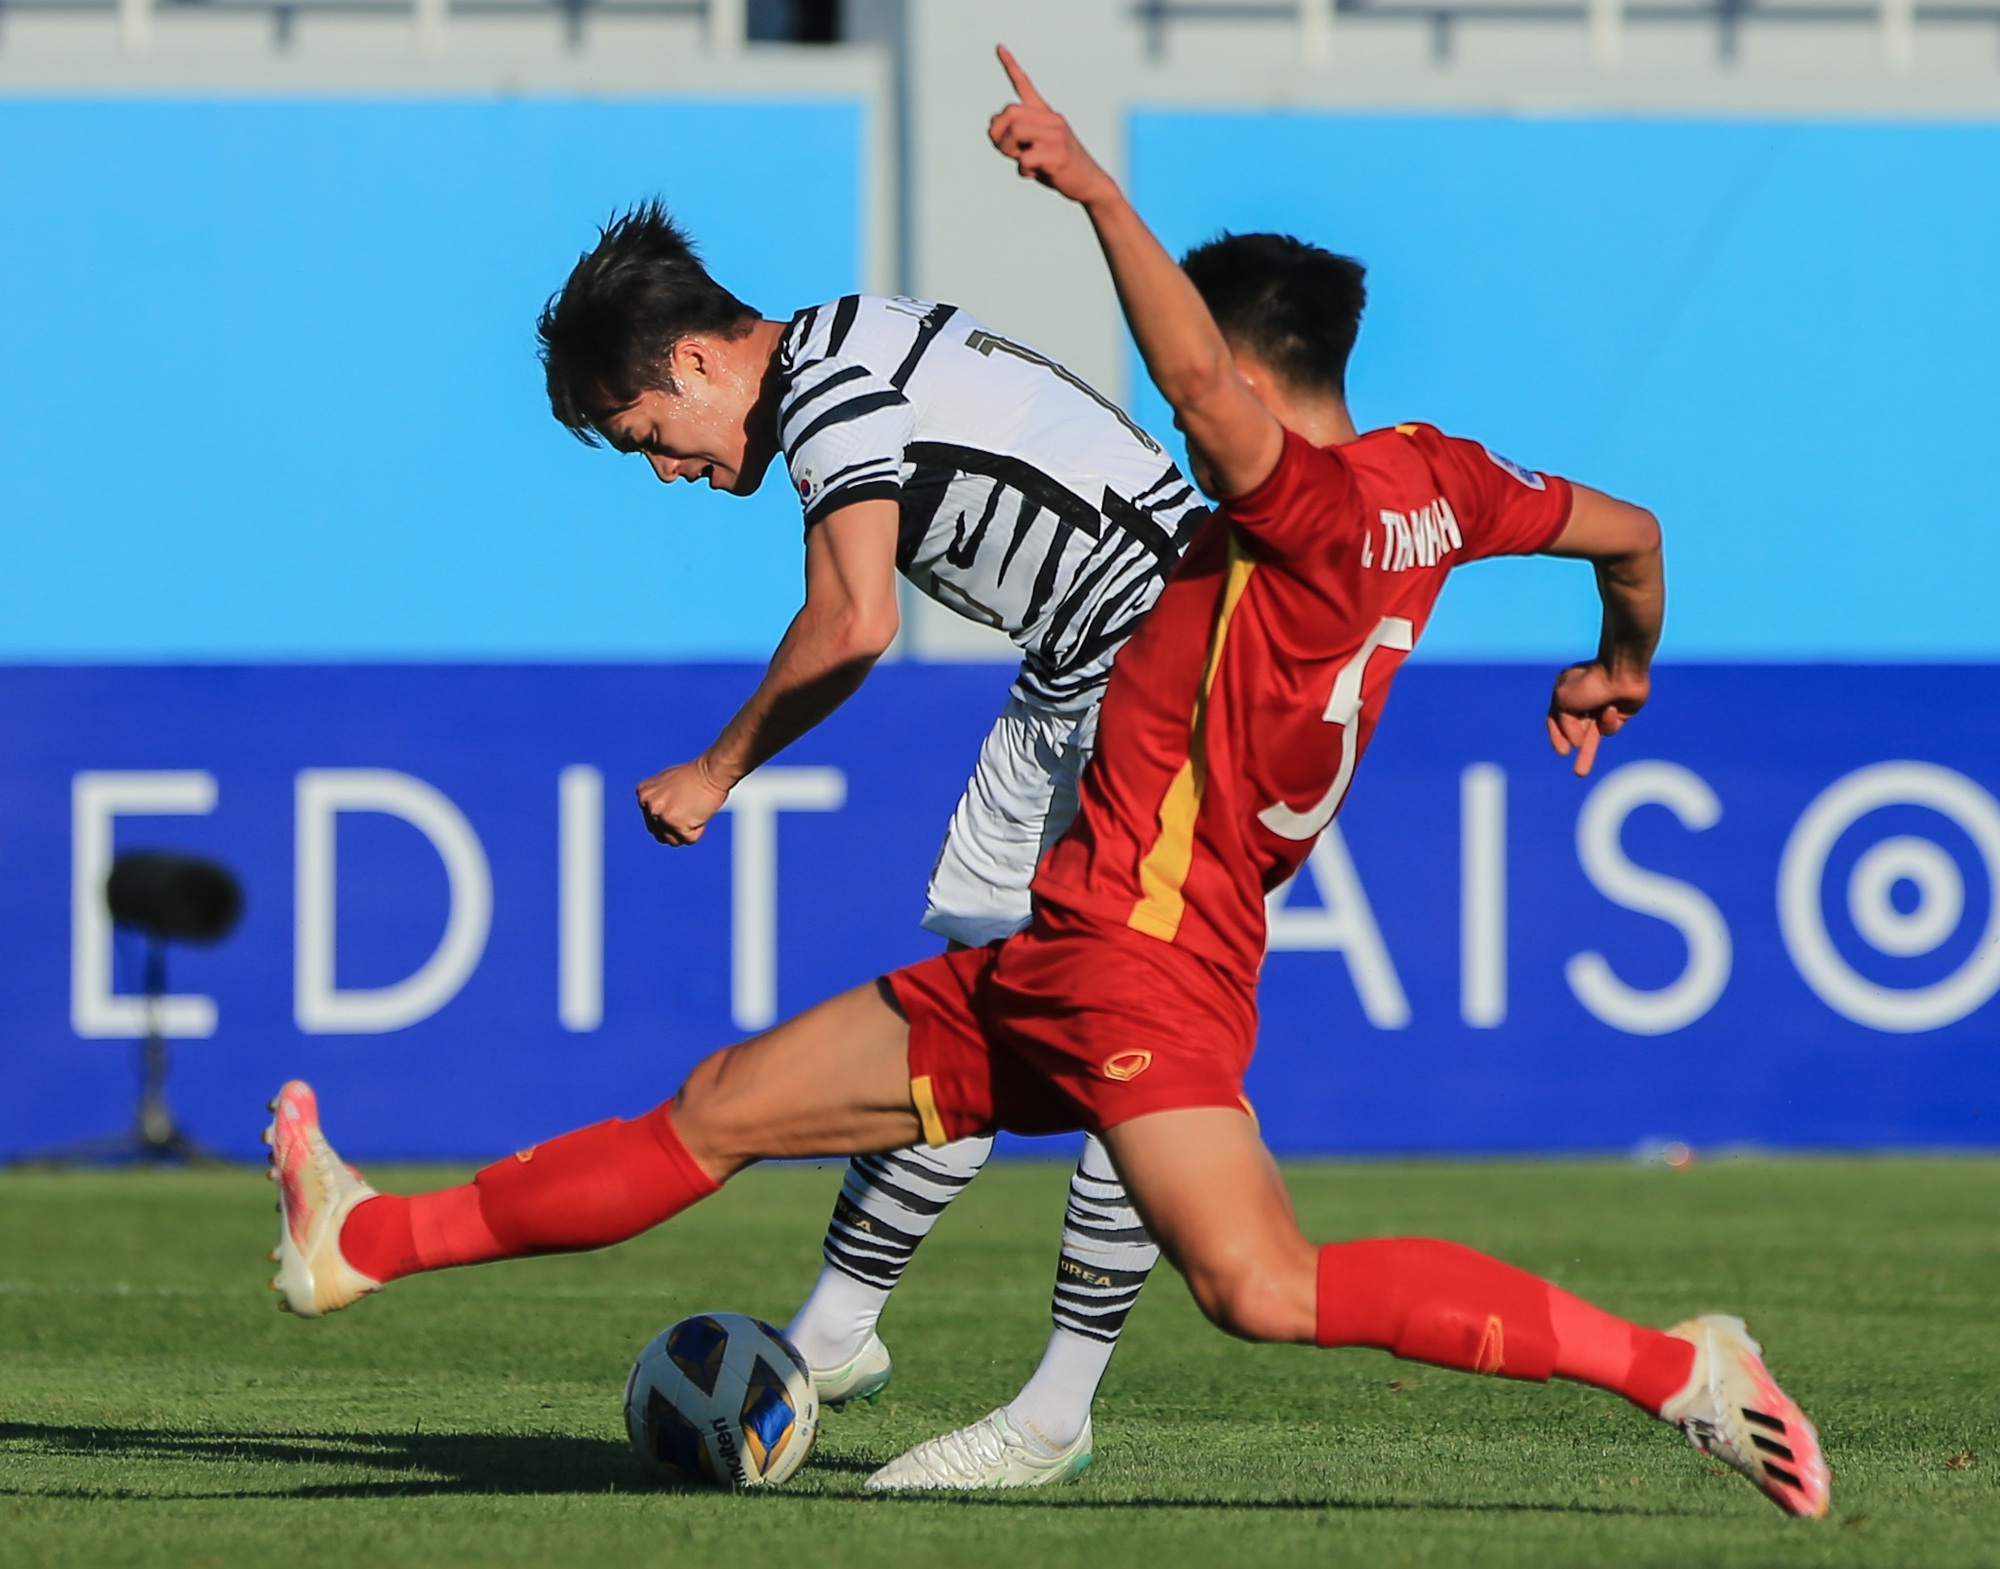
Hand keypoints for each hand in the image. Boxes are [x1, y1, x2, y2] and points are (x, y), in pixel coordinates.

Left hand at [636, 757, 730, 845]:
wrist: (712, 771)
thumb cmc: (695, 776)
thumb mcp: (667, 783)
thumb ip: (657, 799)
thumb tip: (654, 813)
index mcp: (643, 795)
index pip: (653, 823)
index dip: (672, 815)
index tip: (682, 799)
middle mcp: (648, 805)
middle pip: (661, 835)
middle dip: (677, 827)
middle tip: (690, 806)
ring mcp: (660, 815)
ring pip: (673, 841)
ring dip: (687, 830)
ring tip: (694, 809)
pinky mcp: (674, 823)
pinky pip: (689, 840)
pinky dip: (698, 830)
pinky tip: (700, 812)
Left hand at [988, 45, 1116, 204]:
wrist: (1090, 183)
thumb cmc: (1059, 167)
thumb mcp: (1035, 149)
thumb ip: (1016, 137)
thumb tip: (992, 122)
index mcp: (1046, 115)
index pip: (1025, 86)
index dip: (1010, 66)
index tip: (998, 47)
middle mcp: (1051, 119)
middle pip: (1009, 113)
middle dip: (999, 134)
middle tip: (1008, 152)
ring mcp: (1056, 135)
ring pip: (1015, 132)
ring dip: (1009, 151)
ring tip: (1021, 162)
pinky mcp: (1059, 154)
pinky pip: (1026, 158)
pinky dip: (1023, 169)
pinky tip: (1034, 173)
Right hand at [1546, 661, 1648, 777]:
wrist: (1621, 672)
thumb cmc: (1588, 683)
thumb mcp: (1563, 703)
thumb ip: (1564, 726)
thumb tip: (1577, 743)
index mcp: (1566, 693)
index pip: (1555, 720)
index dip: (1557, 737)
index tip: (1563, 751)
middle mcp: (1583, 700)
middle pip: (1576, 731)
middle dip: (1577, 750)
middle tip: (1579, 773)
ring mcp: (1601, 706)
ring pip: (1594, 734)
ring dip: (1590, 749)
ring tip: (1580, 772)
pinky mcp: (1620, 712)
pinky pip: (1611, 727)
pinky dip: (1609, 723)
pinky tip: (1611, 709)